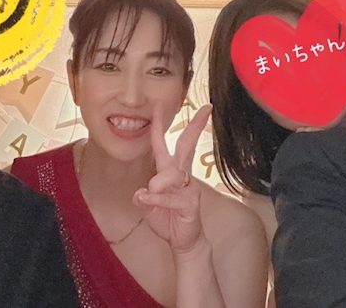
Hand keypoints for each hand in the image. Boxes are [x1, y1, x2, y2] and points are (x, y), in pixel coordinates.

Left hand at [134, 104, 211, 254]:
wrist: (184, 240)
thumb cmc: (169, 216)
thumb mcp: (151, 203)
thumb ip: (146, 195)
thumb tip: (140, 192)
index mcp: (172, 170)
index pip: (166, 143)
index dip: (161, 124)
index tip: (161, 104)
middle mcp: (183, 175)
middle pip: (188, 146)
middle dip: (196, 127)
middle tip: (205, 110)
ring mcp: (189, 188)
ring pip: (174, 174)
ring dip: (160, 181)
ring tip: (149, 190)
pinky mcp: (190, 204)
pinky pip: (172, 197)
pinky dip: (157, 198)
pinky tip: (146, 197)